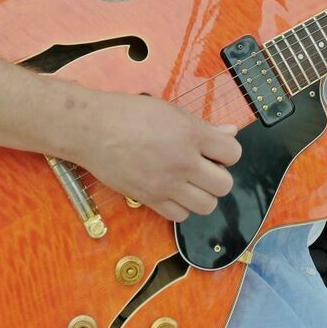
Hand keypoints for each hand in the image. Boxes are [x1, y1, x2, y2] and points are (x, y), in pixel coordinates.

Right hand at [70, 91, 241, 221]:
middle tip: (203, 169)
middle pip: (224, 185)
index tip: (215, 151)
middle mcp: (183, 162)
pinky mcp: (149, 199)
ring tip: (189, 183)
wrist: (93, 129)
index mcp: (191, 134)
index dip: (227, 153)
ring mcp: (166, 183)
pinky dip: (181, 207)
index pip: (233, 153)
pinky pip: (180, 216)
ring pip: (207, 205)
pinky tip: (173, 192)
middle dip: (218, 177)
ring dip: (203, 195)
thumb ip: (204, 126)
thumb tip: (231, 132)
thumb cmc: (131, 114)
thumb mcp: (172, 111)